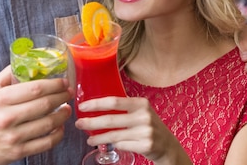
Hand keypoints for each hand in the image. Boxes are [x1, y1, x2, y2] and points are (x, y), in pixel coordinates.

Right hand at [0, 67, 73, 164]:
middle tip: (68, 93)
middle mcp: (7, 117)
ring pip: (48, 124)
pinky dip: (57, 135)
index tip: (63, 82)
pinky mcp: (17, 152)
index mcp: (0, 99)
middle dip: (62, 97)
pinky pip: (45, 143)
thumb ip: (7, 74)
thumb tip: (26, 59)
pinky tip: (60, 128)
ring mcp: (13, 136)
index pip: (35, 88)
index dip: (54, 84)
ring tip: (67, 109)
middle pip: (44, 105)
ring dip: (63, 115)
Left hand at [76, 96, 192, 164]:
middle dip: (91, 122)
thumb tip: (96, 106)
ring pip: (113, 135)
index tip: (82, 107)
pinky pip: (121, 145)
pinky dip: (113, 145)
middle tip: (79, 124)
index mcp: (140, 103)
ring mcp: (145, 131)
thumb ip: (124, 107)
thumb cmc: (148, 125)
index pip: (113, 101)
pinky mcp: (145, 145)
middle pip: (110, 119)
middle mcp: (143, 116)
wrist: (167, 145)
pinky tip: (108, 144)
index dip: (96, 104)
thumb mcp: (140, 111)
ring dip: (98, 137)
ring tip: (89, 139)